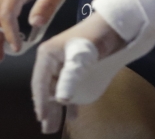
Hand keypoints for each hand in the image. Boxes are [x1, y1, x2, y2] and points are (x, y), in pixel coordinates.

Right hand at [31, 14, 127, 133]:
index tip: (42, 118)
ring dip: (56, 108)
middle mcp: (53, 61)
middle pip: (47, 89)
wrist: (115, 25)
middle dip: (47, 109)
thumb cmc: (95, 38)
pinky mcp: (78, 69)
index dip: (40, 102)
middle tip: (47, 128)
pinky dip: (70, 102)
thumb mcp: (81, 58)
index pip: (39, 83)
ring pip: (57, 90)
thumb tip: (60, 100)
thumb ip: (70, 79)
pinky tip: (73, 115)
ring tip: (54, 127)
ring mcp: (65, 65)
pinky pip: (70, 88)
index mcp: (47, 55)